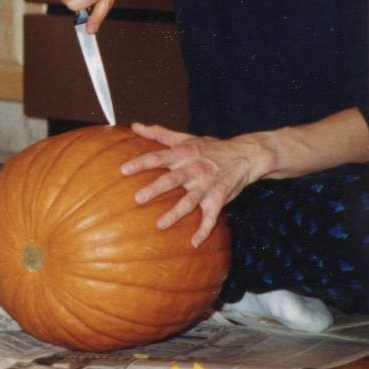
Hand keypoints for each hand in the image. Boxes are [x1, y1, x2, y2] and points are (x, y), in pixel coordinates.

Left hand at [120, 122, 262, 247]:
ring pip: (189, 200)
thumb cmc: (210, 147)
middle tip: (137, 198)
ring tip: (160, 225)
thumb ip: (159, 133)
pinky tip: (194, 242)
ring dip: (175, 213)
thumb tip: (135, 126)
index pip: (159, 157)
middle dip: (155, 189)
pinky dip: (204, 230)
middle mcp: (194, 169)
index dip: (142, 163)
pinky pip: (211, 216)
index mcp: (184, 154)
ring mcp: (207, 185)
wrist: (245, 155)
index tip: (124, 170)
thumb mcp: (186, 137)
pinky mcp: (219, 198)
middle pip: (172, 179)